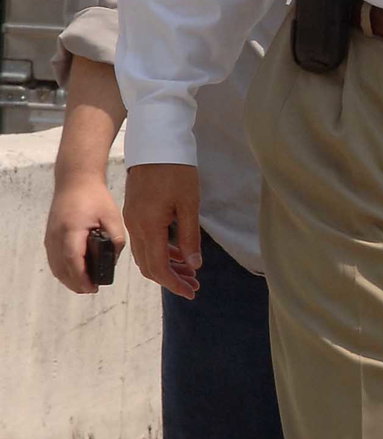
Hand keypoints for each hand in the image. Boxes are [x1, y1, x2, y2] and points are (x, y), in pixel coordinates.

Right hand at [45, 175, 125, 295]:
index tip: (93, 288)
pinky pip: (54, 259)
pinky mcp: (50, 236)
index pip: (73, 260)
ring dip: (69, 279)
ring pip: (56, 266)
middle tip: (93, 290)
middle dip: (76, 283)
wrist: (75, 180)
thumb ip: (116, 238)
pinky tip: (75, 274)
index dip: (82, 278)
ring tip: (86, 285)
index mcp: (72, 229)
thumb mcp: (113, 216)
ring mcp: (51, 236)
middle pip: (62, 268)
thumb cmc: (94, 196)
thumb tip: (113, 259)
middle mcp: (57, 235)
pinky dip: (63, 270)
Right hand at [124, 163, 202, 298]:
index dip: (174, 284)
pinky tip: (178, 254)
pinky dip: (160, 253)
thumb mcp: (189, 204)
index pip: (158, 267)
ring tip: (190, 273)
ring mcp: (132, 221)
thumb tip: (194, 264)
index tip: (191, 293)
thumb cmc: (176, 171)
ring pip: (146, 255)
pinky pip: (145, 242)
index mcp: (149, 226)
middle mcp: (136, 227)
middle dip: (171, 279)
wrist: (155, 145)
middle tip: (194, 286)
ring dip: (166, 267)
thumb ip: (190, 237)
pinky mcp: (134, 214)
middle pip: (149, 266)